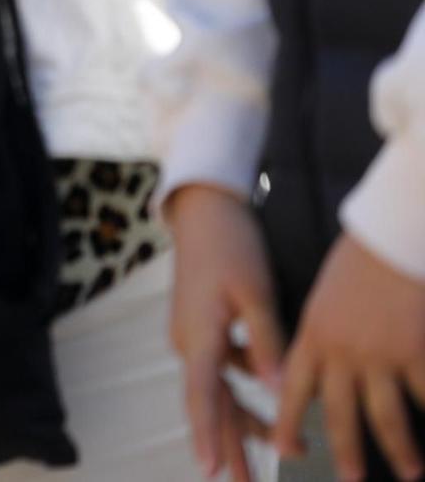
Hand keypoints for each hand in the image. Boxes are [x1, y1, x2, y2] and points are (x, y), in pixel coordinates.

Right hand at [167, 185, 284, 481]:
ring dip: (246, 422)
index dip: (207, 435)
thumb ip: (267, 342)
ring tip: (283, 451)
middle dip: (229, 448)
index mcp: (199, 336)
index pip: (203, 396)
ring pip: (220, 391)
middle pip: (210, 406)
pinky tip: (271, 396)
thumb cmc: (231, 247)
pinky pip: (224, 370)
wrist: (204, 213)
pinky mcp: (202, 330)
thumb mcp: (255, 292)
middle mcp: (190, 344)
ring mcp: (193, 338)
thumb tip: (277, 391)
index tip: (212, 471)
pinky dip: (247, 388)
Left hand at [275, 233, 424, 479]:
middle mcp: (343, 353)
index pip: (294, 390)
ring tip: (412, 473)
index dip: (288, 423)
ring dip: (400, 450)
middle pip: (341, 415)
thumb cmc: (358, 259)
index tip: (284, 450)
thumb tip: (321, 366)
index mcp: (314, 337)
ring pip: (387, 417)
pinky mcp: (416, 354)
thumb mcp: (326, 299)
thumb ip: (323, 335)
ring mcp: (381, 357)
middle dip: (346, 453)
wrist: (390, 237)